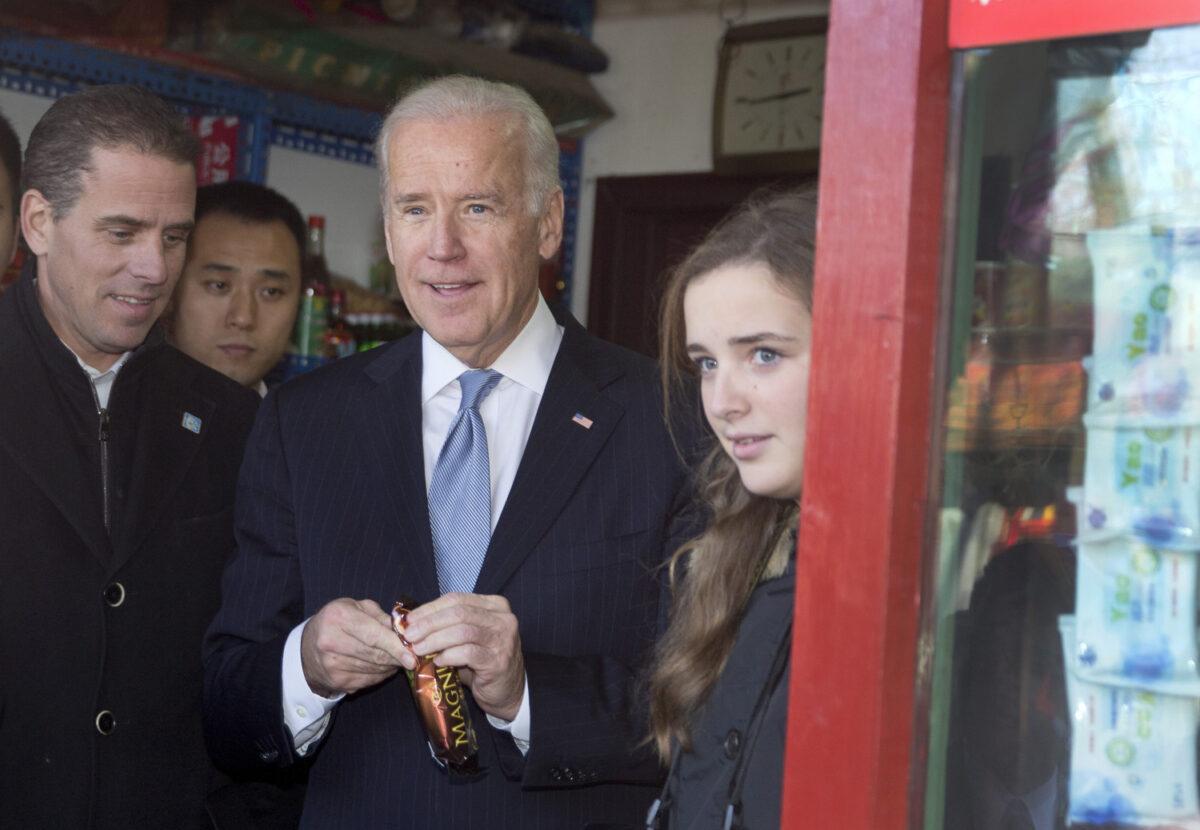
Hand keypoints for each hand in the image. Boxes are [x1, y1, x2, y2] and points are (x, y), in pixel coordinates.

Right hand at [300, 598, 411, 697]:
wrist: (306, 648)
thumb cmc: (336, 621)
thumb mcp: (355, 607)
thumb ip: (380, 616)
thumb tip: (403, 631)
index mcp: (338, 617)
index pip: (373, 635)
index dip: (395, 646)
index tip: (412, 655)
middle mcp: (332, 642)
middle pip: (375, 655)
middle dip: (397, 657)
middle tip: (411, 656)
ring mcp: (332, 665)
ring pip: (374, 669)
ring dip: (391, 666)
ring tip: (397, 658)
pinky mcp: (337, 681)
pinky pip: (369, 680)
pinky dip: (381, 674)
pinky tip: (384, 667)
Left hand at [401, 593, 524, 721]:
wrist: (509, 691)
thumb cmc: (483, 662)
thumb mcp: (469, 637)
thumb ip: (449, 626)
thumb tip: (413, 623)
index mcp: (495, 605)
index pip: (457, 599)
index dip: (430, 608)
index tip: (409, 620)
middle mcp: (503, 618)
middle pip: (459, 612)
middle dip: (429, 623)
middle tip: (409, 635)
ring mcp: (503, 639)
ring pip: (462, 631)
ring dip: (435, 640)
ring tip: (418, 649)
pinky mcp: (498, 660)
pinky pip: (467, 653)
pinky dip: (448, 655)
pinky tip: (436, 662)